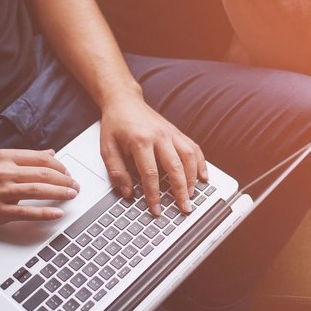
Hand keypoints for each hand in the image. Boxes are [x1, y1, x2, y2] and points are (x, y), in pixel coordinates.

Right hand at [0, 149, 79, 224]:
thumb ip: (25, 158)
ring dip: (60, 192)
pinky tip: (58, 213)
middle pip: (44, 174)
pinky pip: (27, 212)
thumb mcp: (0, 162)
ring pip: (39, 190)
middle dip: (65, 180)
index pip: (41, 159)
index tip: (68, 172)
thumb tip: (51, 153)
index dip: (60, 166)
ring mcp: (1, 192)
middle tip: (74, 185)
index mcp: (4, 158)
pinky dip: (45, 213)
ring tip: (71, 195)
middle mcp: (4, 173)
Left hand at [100, 95, 207, 215]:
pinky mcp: (177, 132)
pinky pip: (194, 148)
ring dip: (193, 178)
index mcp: (140, 141)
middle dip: (181, 190)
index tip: (156, 209)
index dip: (154, 195)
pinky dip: (201, 163)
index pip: (150, 173)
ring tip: (192, 194)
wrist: (124, 101)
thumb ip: (117, 172)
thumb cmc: (116, 124)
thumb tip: (128, 193)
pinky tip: (203, 176)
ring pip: (189, 157)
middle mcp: (160, 136)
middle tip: (185, 207)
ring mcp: (171, 133)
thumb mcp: (107, 148)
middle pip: (175, 167)